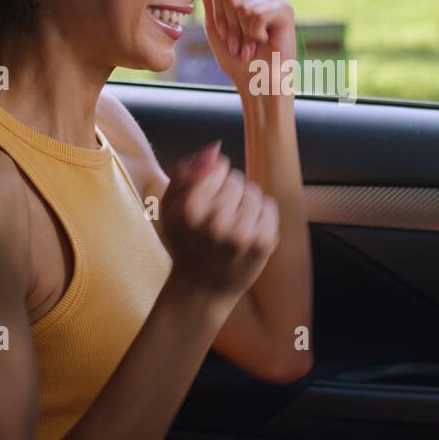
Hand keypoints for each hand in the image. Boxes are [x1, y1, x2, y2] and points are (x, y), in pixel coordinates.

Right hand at [159, 141, 280, 302]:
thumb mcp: (169, 208)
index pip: (218, 167)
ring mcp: (242, 234)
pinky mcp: (263, 243)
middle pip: (237, 180)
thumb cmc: (185, 243)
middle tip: (217, 219)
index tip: (205, 202)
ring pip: (254, 192)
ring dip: (245, 205)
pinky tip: (246, 233)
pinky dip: (260, 216)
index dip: (212, 181)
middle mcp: (216, 221)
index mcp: (190, 209)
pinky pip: (269, 207)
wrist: (201, 290)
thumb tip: (215, 149)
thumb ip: (184, 172)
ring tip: (231, 227)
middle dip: (228, 194)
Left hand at [203, 0, 295, 93]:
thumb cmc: (239, 60)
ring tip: (251, 46)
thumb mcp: (217, 32)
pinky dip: (256, 35)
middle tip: (239, 45)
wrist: (259, 82)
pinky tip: (265, 40)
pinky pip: (257, 15)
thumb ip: (211, 9)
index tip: (226, 37)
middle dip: (231, 26)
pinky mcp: (285, 9)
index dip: (220, 16)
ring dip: (244, 34)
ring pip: (243, 6)